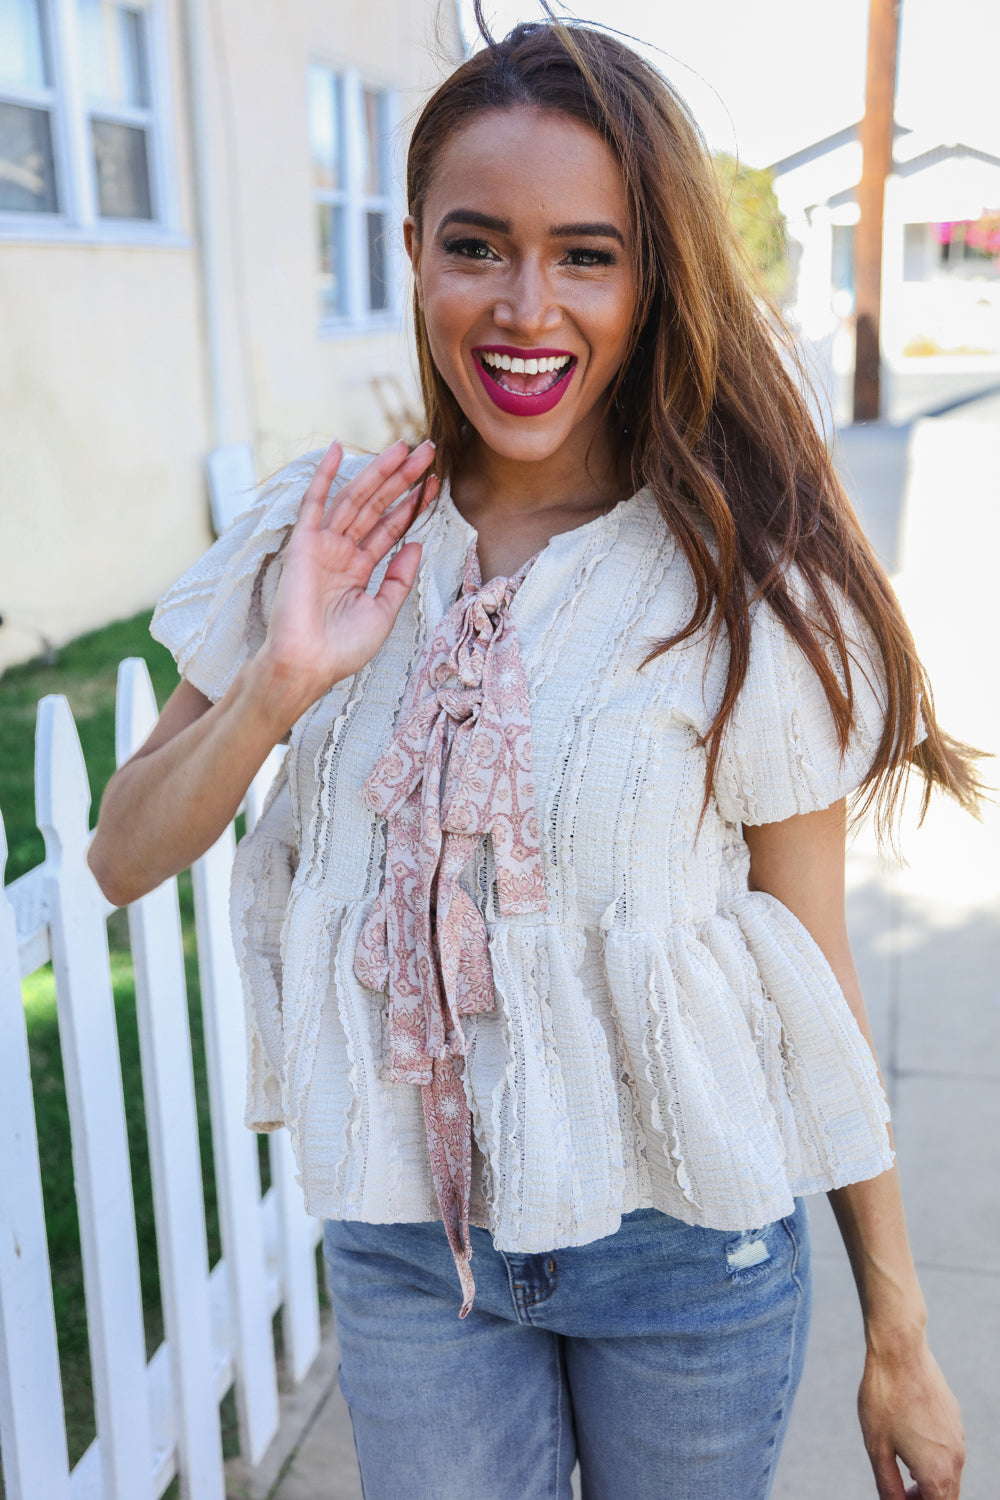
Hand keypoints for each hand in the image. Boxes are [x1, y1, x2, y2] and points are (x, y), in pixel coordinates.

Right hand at [254, 437, 437, 724]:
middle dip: (402, 479)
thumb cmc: (342, 649)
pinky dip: (324, 476)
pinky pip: (314, 503)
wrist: (308, 665)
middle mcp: (341, 552)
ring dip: (378, 471)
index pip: (391, 528)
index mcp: (360, 569)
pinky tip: (338, 448)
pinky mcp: (303, 544)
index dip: (413, 504)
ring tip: (403, 446)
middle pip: (377, 506)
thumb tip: (416, 544)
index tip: (435, 482)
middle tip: (428, 451)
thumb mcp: (383, 612)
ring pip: (355, 499)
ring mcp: (322, 546)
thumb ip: (399, 577)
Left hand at [858, 1333, 964, 1498]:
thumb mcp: (877, 1447)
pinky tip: (911, 1445)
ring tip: (902, 1473)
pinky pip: (949, 1451)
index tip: (898, 1499)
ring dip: (930, 1481)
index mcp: (938, 1472)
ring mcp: (958, 1436)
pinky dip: (934, 1460)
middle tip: (899, 1493)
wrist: (900, 1350)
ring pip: (950, 1474)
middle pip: (946, 1496)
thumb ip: (888, 1486)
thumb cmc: (884, 1397)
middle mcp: (956, 1458)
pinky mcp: (954, 1418)